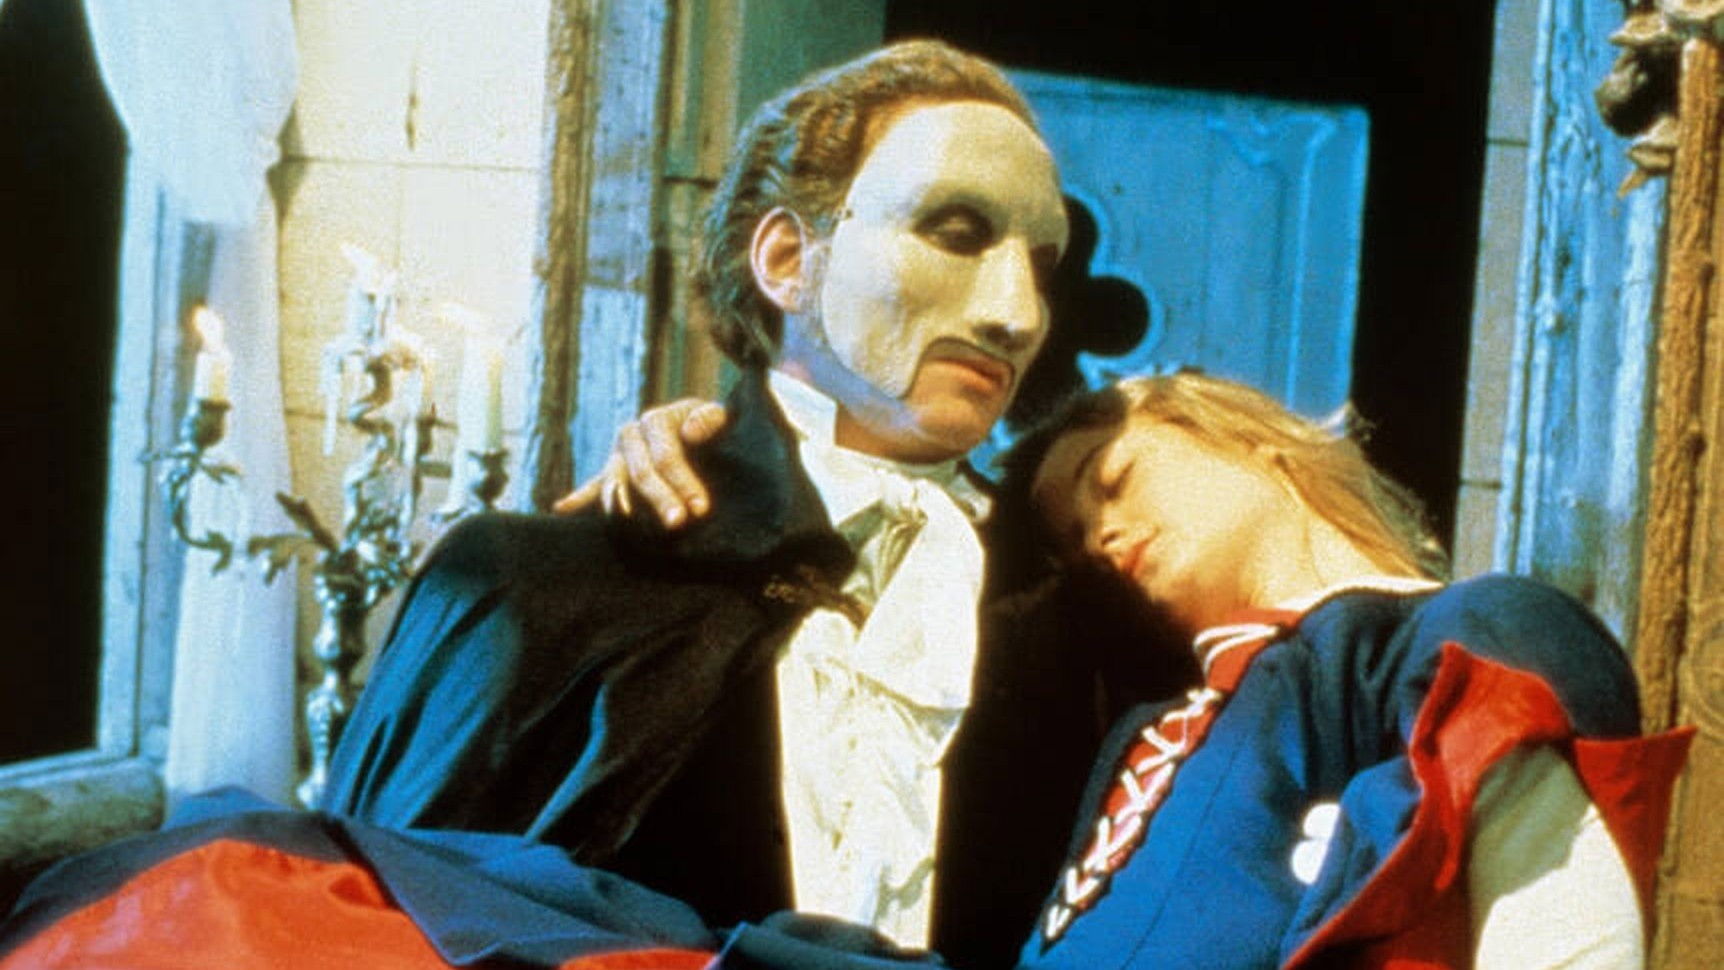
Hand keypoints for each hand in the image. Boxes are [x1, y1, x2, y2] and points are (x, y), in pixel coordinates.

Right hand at [553, 398, 728, 527]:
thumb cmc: (712, 428)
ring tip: (624, 520)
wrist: (700, 430)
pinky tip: (561, 509)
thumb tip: (689, 433)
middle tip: (677, 522)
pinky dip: (578, 497)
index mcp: (655, 421)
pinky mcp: (613, 472)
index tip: (701, 508)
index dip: (683, 481)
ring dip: (621, 504)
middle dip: (660, 498)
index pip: (666, 455)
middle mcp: (631, 436)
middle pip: (641, 472)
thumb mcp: (717, 415)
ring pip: (615, 481)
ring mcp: (618, 455)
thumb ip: (709, 419)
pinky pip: (593, 485)